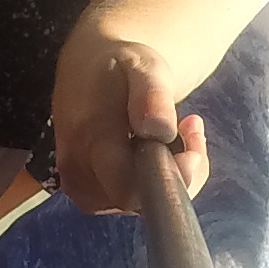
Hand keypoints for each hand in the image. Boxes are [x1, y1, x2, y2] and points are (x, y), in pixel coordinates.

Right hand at [52, 42, 200, 213]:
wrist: (86, 65)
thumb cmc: (118, 64)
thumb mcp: (142, 66)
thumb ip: (151, 95)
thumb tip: (158, 129)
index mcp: (89, 139)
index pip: (131, 189)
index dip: (170, 177)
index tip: (191, 138)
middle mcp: (77, 170)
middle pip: (137, 201)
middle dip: (175, 172)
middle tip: (191, 127)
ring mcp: (78, 184)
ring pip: (134, 203)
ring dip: (166, 174)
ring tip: (181, 130)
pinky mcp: (85, 190)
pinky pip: (125, 199)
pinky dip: (151, 178)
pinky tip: (162, 146)